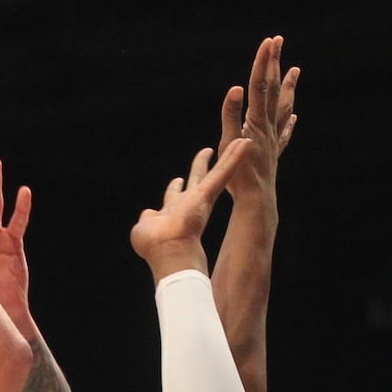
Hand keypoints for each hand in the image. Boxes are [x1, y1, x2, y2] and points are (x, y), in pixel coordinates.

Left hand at [131, 140, 252, 281]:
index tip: (177, 180)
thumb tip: (148, 214)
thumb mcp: (145, 228)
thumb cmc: (155, 246)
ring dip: (229, 156)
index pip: (175, 196)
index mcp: (172, 212)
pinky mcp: (209, 193)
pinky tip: (245, 142)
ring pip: (219, 172)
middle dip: (201, 165)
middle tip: (207, 151)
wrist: (169, 251)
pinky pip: (224, 171)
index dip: (175, 187)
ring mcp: (202, 198)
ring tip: (241, 140)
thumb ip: (148, 219)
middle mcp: (190, 204)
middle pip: (198, 179)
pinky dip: (235, 156)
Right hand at [219, 36, 298, 199]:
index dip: (264, 62)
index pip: (259, 85)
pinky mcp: (274, 152)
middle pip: (272, 89)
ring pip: (283, 107)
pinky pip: (284, 132)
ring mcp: (274, 139)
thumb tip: (236, 88)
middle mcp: (268, 126)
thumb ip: (231, 115)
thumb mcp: (228, 143)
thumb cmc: (238, 176)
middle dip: (274, 64)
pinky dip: (289, 121)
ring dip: (288, 87)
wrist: (257, 201)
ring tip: (295, 70)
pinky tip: (294, 116)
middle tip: (278, 41)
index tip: (269, 41)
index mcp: (256, 121)